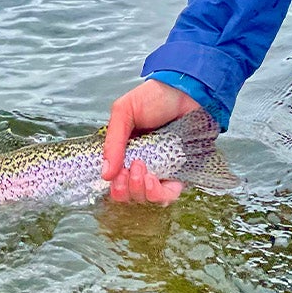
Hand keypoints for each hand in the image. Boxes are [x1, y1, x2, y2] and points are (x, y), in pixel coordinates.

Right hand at [101, 79, 199, 204]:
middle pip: (128, 195)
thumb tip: (105, 175)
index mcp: (124, 152)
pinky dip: (158, 194)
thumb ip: (113, 142)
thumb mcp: (124, 112)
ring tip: (143, 169)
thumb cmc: (154, 98)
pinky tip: (154, 180)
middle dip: (125, 189)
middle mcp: (141, 166)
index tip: (115, 175)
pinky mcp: (179, 175)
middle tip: (130, 169)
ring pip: (145, 199)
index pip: (114, 181)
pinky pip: (168, 197)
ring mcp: (160, 172)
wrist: (186, 93)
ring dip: (140, 190)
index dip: (113, 185)